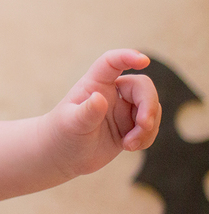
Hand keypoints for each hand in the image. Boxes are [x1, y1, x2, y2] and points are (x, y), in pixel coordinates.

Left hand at [43, 49, 160, 178]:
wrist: (63, 156)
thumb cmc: (61, 134)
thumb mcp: (72, 124)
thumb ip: (87, 112)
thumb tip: (99, 98)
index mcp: (94, 84)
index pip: (111, 63)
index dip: (127, 57)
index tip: (143, 60)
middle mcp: (110, 93)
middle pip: (142, 87)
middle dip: (148, 106)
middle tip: (144, 126)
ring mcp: (122, 109)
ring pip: (151, 108)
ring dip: (147, 128)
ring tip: (129, 145)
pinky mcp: (130, 126)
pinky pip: (150, 126)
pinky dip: (147, 137)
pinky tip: (129, 147)